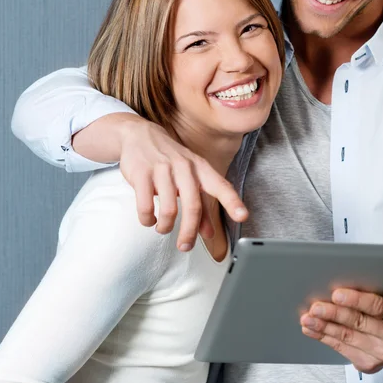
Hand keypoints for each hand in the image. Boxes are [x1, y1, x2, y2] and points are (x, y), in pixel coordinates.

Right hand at [118, 117, 247, 250]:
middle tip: (185, 246)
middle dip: (189, 232)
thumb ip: (201, 206)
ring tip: (163, 228)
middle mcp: (184, 167)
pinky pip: (146, 205)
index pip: (220, 186)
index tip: (242, 216)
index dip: (233, 202)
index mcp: (200, 168)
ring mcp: (162, 169)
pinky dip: (147, 219)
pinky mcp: (142, 174)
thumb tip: (210, 234)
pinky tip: (149, 219)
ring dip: (165, 226)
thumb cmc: (170, 161)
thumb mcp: (190, 177)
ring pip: (169, 209)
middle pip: (193, 206)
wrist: (140, 136)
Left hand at [300, 274, 382, 373]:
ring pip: (347, 337)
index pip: (378, 306)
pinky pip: (342, 348)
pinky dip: (324, 337)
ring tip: (307, 318)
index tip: (336, 294)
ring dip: (324, 327)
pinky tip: (312, 329)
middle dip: (334, 314)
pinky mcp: (368, 364)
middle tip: (315, 306)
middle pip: (359, 323)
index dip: (356, 300)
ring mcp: (382, 353)